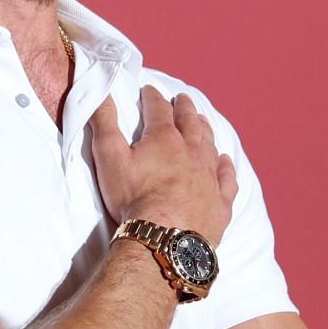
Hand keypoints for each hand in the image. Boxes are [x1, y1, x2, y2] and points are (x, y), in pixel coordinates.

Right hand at [90, 86, 236, 244]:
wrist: (164, 238)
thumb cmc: (133, 199)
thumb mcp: (110, 157)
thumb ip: (104, 123)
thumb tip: (101, 94)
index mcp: (165, 139)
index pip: (158, 110)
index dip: (152, 97)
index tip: (149, 90)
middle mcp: (192, 152)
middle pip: (190, 122)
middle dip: (184, 108)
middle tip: (182, 99)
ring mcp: (209, 177)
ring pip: (210, 145)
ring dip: (205, 130)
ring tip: (202, 121)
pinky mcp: (220, 202)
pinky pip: (227, 179)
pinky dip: (226, 167)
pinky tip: (226, 161)